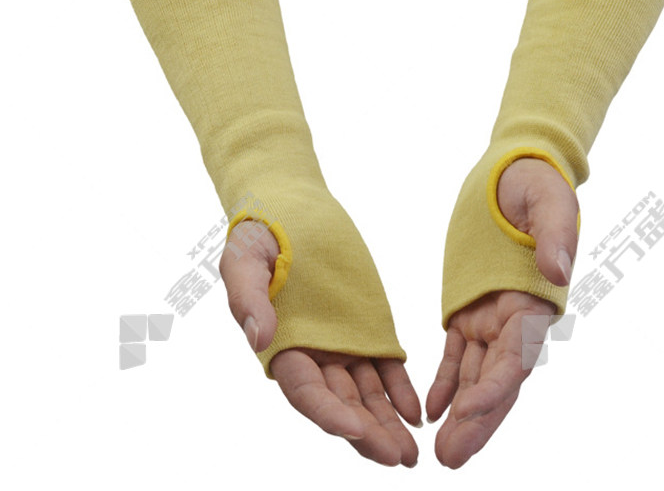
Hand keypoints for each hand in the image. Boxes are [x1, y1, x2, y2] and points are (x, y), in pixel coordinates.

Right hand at [219, 219, 420, 466]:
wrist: (288, 209)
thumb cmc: (256, 237)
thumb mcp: (243, 262)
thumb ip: (249, 299)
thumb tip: (260, 338)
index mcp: (281, 346)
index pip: (306, 392)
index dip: (328, 414)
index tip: (355, 429)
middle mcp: (312, 354)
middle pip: (341, 403)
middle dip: (368, 434)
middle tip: (399, 457)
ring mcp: (341, 343)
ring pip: (367, 393)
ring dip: (388, 422)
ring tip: (414, 451)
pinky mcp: (365, 327)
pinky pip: (385, 365)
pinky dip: (400, 389)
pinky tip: (417, 412)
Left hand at [426, 158, 578, 467]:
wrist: (515, 174)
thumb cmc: (538, 185)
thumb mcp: (550, 201)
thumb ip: (555, 236)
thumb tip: (559, 273)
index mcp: (536, 301)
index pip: (518, 355)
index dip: (496, 388)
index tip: (469, 413)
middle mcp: (517, 319)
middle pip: (498, 381)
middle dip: (477, 422)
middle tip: (451, 459)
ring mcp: (493, 318)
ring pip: (477, 376)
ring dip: (461, 414)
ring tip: (441, 451)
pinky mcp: (471, 310)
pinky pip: (458, 355)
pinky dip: (447, 382)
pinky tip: (432, 410)